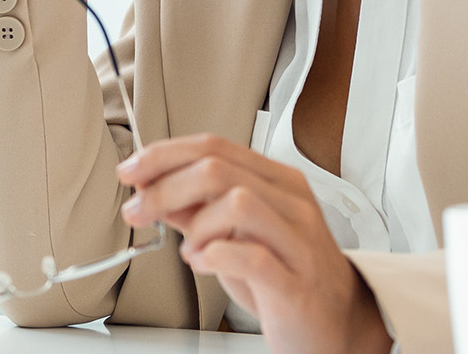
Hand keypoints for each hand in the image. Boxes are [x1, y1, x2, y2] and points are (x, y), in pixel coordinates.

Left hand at [116, 134, 390, 353]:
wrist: (336, 321)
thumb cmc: (286, 274)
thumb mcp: (237, 234)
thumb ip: (198, 209)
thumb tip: (152, 189)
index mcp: (277, 181)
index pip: (214, 146)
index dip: (165, 155)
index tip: (131, 171)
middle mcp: (291, 203)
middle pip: (218, 169)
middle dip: (165, 186)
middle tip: (138, 210)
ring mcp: (298, 240)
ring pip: (238, 202)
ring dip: (197, 224)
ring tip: (190, 248)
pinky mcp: (296, 281)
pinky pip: (253, 255)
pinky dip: (216, 255)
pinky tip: (204, 263)